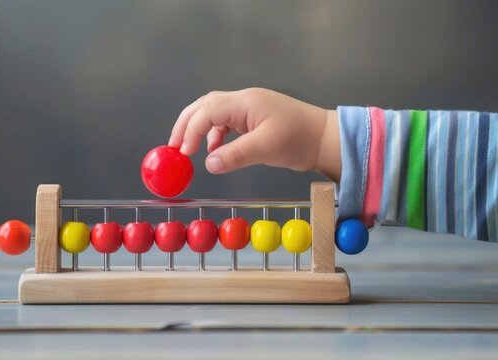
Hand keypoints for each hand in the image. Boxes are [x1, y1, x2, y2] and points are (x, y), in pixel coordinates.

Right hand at [168, 88, 340, 181]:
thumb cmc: (299, 139)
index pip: (207, 111)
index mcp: (245, 102)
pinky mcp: (252, 119)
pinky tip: (216, 150)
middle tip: (174, 146)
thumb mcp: (266, 148)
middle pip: (204, 105)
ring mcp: (248, 108)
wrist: (323, 138)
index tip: (183, 152)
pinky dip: (215, 134)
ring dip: (199, 129)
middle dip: (186, 124)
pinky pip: (225, 122)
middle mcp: (243, 101)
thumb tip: (208, 164)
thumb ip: (235, 155)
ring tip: (192, 149)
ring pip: (213, 112)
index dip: (191, 130)